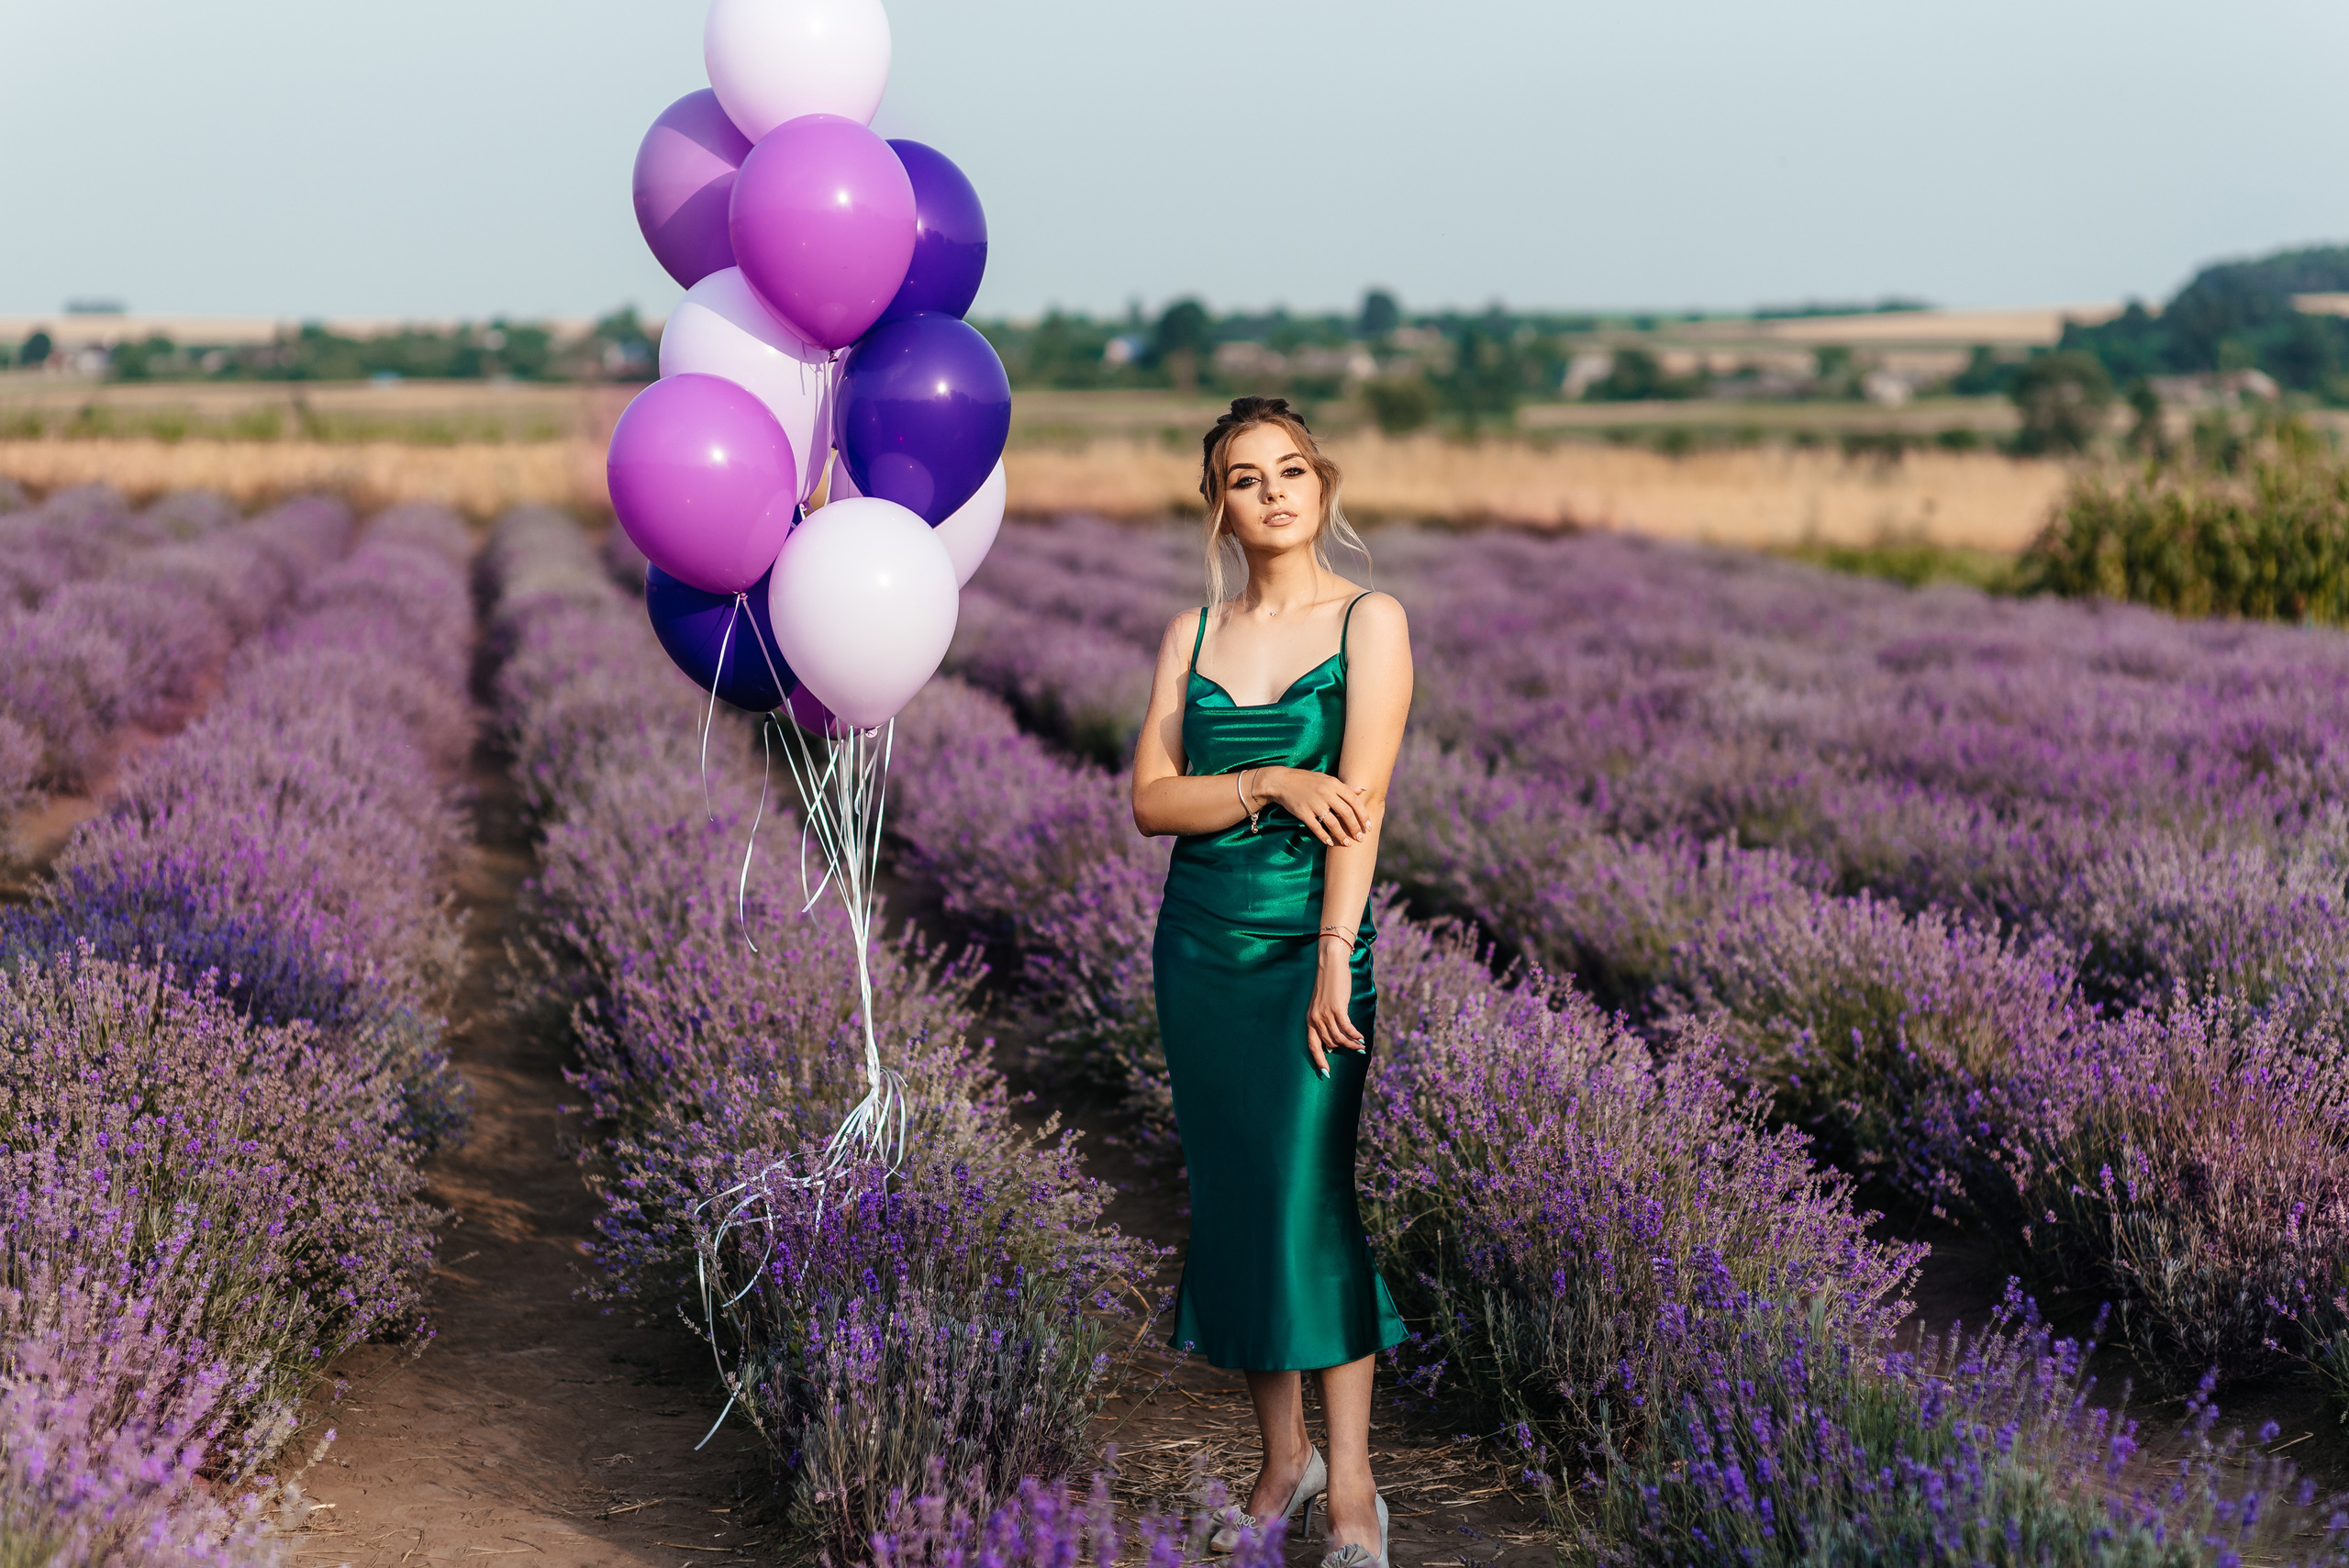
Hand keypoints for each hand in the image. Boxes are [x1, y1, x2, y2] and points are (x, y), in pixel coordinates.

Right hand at [1254, 766, 1369, 846]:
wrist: (1282, 782)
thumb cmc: (1307, 780)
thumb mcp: (1327, 779)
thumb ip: (1344, 787)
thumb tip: (1363, 790)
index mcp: (1334, 784)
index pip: (1354, 801)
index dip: (1363, 815)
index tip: (1368, 826)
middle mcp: (1325, 793)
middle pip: (1346, 813)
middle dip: (1355, 828)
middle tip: (1360, 838)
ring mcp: (1314, 803)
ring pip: (1333, 823)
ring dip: (1341, 835)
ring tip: (1347, 844)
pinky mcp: (1303, 812)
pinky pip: (1316, 828)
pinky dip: (1324, 837)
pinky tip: (1330, 843)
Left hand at [1305, 936, 1365, 1075]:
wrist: (1330, 964)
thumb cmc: (1328, 985)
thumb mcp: (1322, 1005)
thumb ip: (1324, 1023)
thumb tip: (1332, 1044)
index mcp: (1309, 1019)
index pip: (1312, 1046)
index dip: (1319, 1061)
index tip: (1326, 1074)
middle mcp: (1315, 1019)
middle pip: (1330, 1043)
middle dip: (1344, 1049)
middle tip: (1357, 1051)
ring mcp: (1325, 1014)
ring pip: (1339, 1038)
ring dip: (1352, 1044)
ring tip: (1361, 1046)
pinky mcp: (1337, 1008)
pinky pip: (1347, 1029)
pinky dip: (1355, 1035)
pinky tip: (1361, 1038)